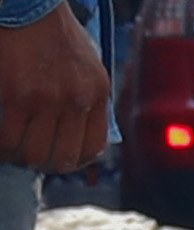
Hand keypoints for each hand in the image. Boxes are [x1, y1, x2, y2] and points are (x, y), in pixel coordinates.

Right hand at [0, 5, 109, 176]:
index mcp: (97, 92)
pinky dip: (2, 144)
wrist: (28, 3)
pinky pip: (8, 136)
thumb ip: (85, 95)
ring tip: (9, 147)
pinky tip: (0, 141)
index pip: (92, 147)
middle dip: (42, 162)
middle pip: (62, 157)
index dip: (72, 159)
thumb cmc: (50, 29)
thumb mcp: (85, 62)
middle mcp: (77, 99)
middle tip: (25, 154)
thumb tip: (77, 128)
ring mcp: (47, 99)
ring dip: (18, 155)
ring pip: (33, 153)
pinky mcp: (16, 94)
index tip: (56, 157)